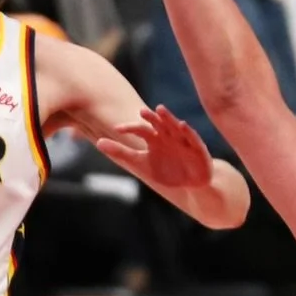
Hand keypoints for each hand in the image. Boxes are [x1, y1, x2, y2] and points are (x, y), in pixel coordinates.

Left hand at [95, 104, 212, 189]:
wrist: (189, 185)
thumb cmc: (165, 172)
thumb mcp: (140, 163)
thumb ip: (120, 152)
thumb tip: (97, 141)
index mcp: (154, 138)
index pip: (140, 129)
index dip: (130, 127)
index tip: (116, 128)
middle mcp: (168, 135)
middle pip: (158, 123)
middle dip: (151, 117)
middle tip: (141, 111)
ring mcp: (183, 140)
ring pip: (175, 126)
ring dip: (169, 118)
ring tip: (160, 110)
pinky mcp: (198, 148)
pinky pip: (192, 138)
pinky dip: (187, 132)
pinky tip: (182, 125)